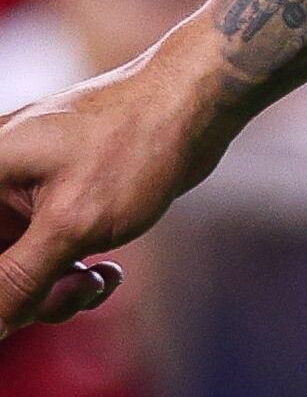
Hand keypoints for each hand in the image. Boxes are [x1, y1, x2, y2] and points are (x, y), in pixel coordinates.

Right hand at [0, 35, 234, 336]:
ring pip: (15, 274)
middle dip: (25, 297)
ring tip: (96, 281)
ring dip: (53, 293)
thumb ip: (16, 282)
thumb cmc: (134, 145)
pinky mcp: (52, 206)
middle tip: (74, 291)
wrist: (199, 99)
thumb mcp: (69, 226)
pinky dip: (69, 277)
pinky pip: (44, 260)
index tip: (34, 285)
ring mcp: (20, 197)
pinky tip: (107, 275)